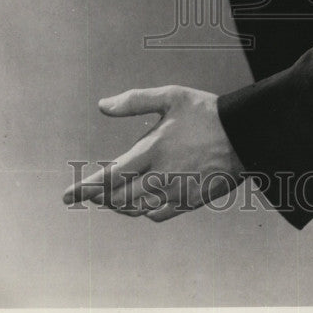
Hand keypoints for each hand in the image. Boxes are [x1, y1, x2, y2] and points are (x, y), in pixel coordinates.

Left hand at [62, 85, 243, 221]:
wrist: (246, 136)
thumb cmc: (206, 112)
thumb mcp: (171, 97)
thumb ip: (134, 101)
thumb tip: (102, 105)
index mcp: (152, 150)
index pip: (110, 176)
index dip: (86, 188)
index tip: (67, 196)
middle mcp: (161, 176)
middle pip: (118, 198)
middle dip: (99, 197)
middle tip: (86, 193)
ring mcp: (176, 192)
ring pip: (135, 209)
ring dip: (117, 205)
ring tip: (107, 198)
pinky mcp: (190, 201)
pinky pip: (158, 215)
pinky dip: (142, 212)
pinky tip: (138, 204)